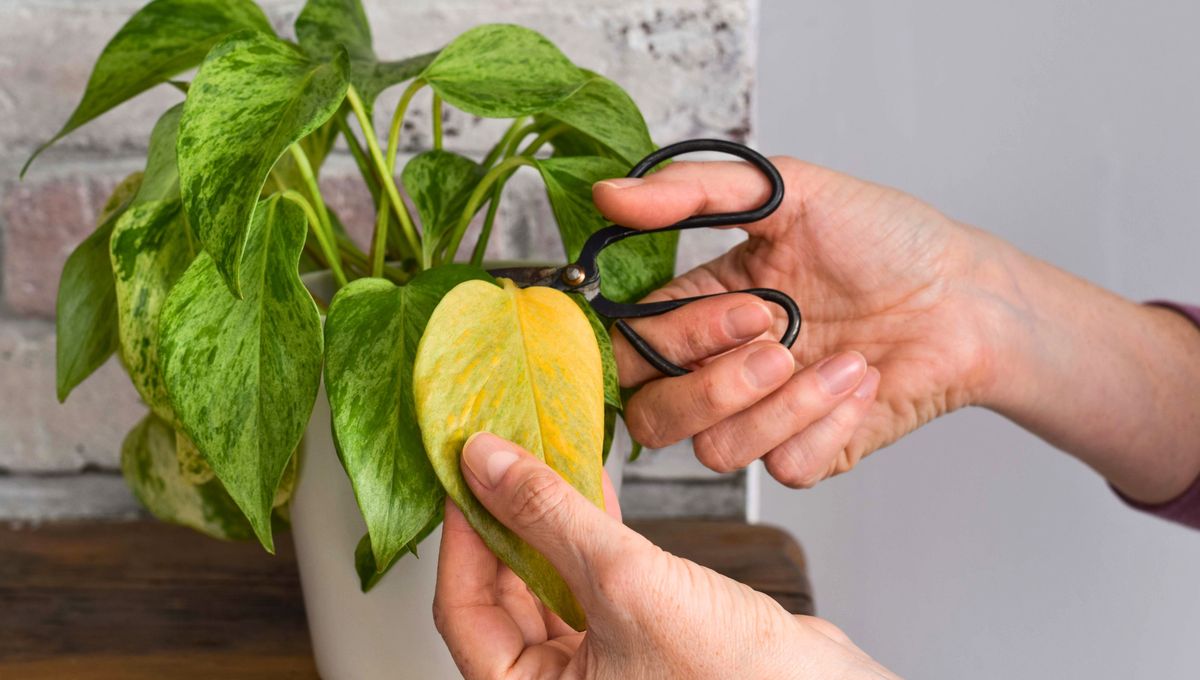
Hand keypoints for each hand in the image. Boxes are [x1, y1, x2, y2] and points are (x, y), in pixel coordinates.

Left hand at [434, 432, 897, 678]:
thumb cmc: (736, 679)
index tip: (465, 472)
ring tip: (542, 457)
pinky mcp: (636, 632)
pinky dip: (587, 530)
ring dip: (547, 518)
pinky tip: (590, 485)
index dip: (462, 536)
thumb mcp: (625, 582)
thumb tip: (486, 465)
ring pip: (546, 580)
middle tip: (500, 455)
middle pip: (501, 594)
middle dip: (504, 520)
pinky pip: (589, 577)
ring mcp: (599, 661)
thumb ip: (550, 517)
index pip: (463, 610)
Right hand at [594, 159, 1006, 486]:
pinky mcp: (811, 452)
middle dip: (715, 385)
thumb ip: (696, 191)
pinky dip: (827, 426)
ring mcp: (764, 416)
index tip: (750, 304)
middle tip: (781, 339)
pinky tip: (863, 384)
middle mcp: (721, 369)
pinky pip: (784, 469)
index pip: (631, 350)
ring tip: (844, 359)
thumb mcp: (789, 191)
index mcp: (700, 310)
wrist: (969, 294)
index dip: (674, 341)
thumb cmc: (884, 238)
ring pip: (715, 452)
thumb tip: (608, 195)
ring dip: (785, 404)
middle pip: (652, 418)